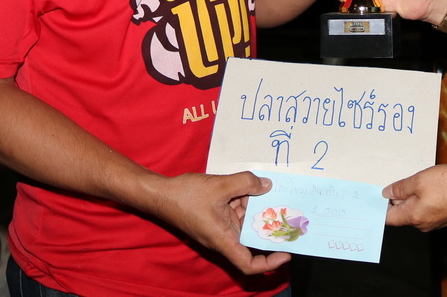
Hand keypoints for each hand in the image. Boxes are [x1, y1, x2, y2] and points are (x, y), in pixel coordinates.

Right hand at [147, 171, 289, 275]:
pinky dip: (243, 200)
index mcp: (223, 239)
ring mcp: (219, 227)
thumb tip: (267, 185)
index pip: (248, 264)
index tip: (285, 253)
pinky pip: (235, 212)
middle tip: (286, 212)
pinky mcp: (215, 217)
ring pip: (243, 222)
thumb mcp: (220, 185)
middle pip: (250, 239)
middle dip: (267, 226)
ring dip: (254, 207)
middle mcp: (222, 237)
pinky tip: (250, 185)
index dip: (269, 263)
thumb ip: (245, 183)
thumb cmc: (185, 196)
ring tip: (267, 189)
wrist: (160, 193)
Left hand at [383, 165, 446, 230]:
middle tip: (405, 181)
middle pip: (402, 213)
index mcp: (414, 217)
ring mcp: (435, 222)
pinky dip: (426, 198)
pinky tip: (433, 186)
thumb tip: (387, 193)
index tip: (380, 194)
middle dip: (400, 198)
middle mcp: (423, 224)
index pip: (389, 218)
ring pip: (416, 210)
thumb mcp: (420, 180)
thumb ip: (401, 188)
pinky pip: (428, 209)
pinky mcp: (445, 218)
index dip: (382, 205)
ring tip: (421, 181)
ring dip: (414, 196)